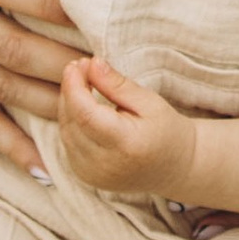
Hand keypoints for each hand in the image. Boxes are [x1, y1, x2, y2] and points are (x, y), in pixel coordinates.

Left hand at [57, 58, 199, 197]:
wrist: (172, 168)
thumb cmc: (165, 130)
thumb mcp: (149, 102)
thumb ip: (117, 84)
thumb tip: (92, 63)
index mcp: (125, 145)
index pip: (86, 115)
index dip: (74, 87)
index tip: (75, 64)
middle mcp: (104, 165)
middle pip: (73, 122)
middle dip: (71, 90)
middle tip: (82, 66)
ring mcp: (92, 174)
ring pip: (66, 132)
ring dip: (69, 103)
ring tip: (83, 81)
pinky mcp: (85, 176)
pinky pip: (69, 142)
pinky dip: (71, 120)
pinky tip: (82, 104)